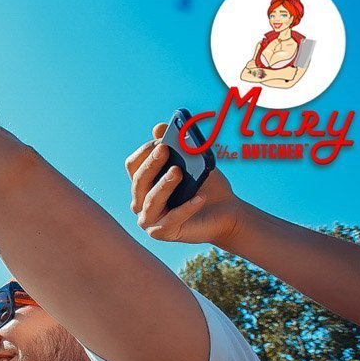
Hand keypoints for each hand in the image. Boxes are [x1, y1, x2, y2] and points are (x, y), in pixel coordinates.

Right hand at [125, 122, 242, 247]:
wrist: (226, 212)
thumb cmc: (206, 185)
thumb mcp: (195, 163)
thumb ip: (178, 146)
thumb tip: (158, 127)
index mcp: (144, 182)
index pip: (133, 165)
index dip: (145, 152)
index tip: (161, 140)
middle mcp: (140, 201)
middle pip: (139, 181)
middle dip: (151, 164)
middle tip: (165, 149)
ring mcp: (149, 219)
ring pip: (151, 200)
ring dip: (164, 185)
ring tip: (178, 171)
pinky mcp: (162, 233)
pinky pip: (171, 219)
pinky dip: (186, 208)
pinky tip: (200, 197)